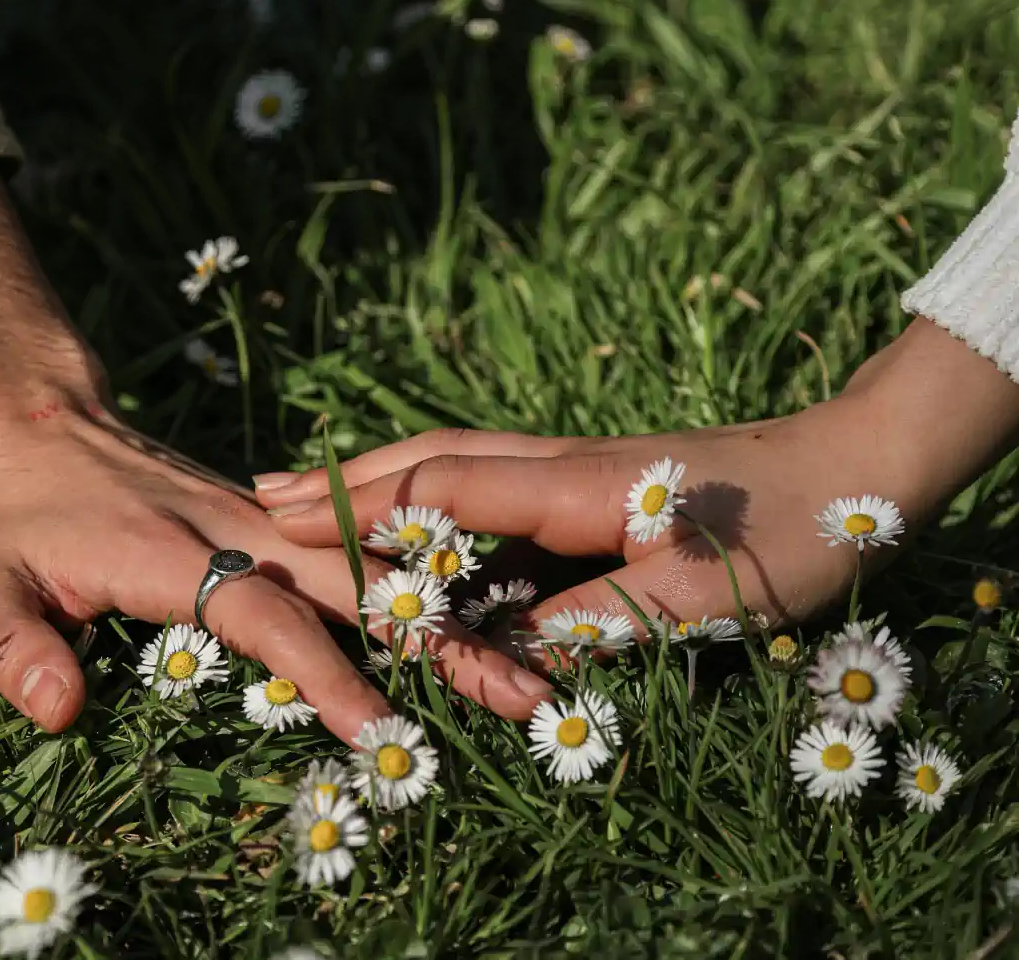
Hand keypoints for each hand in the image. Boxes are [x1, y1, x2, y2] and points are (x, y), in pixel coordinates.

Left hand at [0, 164, 552, 741]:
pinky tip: (466, 626)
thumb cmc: (5, 519)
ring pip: (374, 565)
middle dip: (439, 642)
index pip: (267, 620)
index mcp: (175, 555)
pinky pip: (356, 556)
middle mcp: (240, 532)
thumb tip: (56, 711)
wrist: (34, 423)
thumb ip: (9, 644)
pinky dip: (415, 591)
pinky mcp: (272, 524)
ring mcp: (263, 523)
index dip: (325, 677)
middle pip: (358, 586)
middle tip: (523, 696)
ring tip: (525, 668)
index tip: (382, 731)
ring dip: (446, 616)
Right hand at [256, 319, 1018, 655]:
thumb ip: (596, 621)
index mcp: (571, 485)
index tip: (282, 519)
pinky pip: (486, 483)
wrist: (852, 462)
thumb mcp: (698, 598)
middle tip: (262, 494)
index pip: (441, 488)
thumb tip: (506, 652)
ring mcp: (569, 468)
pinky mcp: (586, 483)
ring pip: (452, 463)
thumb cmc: (786, 530)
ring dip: (377, 478)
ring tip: (308, 492)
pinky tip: (409, 512)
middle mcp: (555, 464)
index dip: (361, 509)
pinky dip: (427, 490)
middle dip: (344, 480)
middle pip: (429, 460)